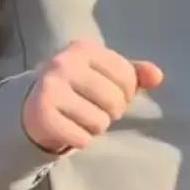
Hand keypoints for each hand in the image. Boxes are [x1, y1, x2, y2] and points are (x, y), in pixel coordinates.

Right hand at [22, 41, 163, 154]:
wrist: (32, 107)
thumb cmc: (78, 88)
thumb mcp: (105, 74)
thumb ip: (134, 74)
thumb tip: (157, 76)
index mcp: (84, 49)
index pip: (127, 77)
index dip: (126, 93)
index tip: (110, 94)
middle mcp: (64, 63)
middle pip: (115, 101)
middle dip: (111, 112)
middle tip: (95, 109)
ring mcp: (51, 88)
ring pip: (99, 121)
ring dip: (95, 127)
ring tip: (81, 118)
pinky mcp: (42, 114)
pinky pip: (82, 138)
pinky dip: (81, 140)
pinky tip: (69, 129)